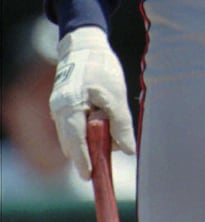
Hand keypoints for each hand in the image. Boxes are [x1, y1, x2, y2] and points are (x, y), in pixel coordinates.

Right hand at [49, 26, 135, 179]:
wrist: (85, 45)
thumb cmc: (102, 68)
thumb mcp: (116, 95)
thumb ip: (121, 124)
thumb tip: (128, 150)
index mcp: (70, 108)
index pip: (75, 142)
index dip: (84, 160)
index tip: (91, 176)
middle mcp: (59, 111)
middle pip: (72, 143)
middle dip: (89, 152)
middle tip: (105, 160)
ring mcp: (59, 109)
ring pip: (73, 136)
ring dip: (90, 141)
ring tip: (108, 138)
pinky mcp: (64, 106)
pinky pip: (73, 126)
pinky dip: (86, 131)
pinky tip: (101, 126)